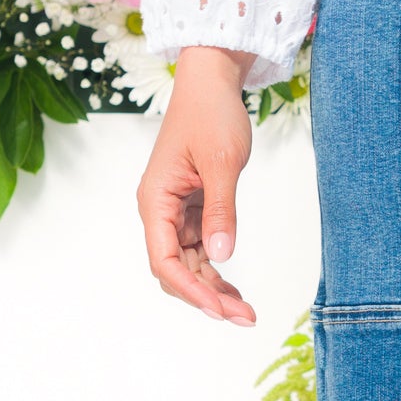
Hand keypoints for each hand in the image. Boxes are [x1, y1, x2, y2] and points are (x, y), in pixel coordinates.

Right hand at [137, 46, 259, 323]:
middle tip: (243, 317)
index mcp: (155, 201)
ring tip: (245, 311)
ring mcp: (174, 212)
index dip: (191, 289)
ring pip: (188, 264)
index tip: (219, 309)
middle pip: (174, 270)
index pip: (164, 260)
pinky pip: (199, 249)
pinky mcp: (191, 208)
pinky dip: (216, 269)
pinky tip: (235, 289)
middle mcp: (159, 211)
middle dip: (205, 297)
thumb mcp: (222, 162)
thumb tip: (221, 254)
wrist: (211, 83)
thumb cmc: (211, 114)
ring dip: (213, 288)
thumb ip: (221, 209)